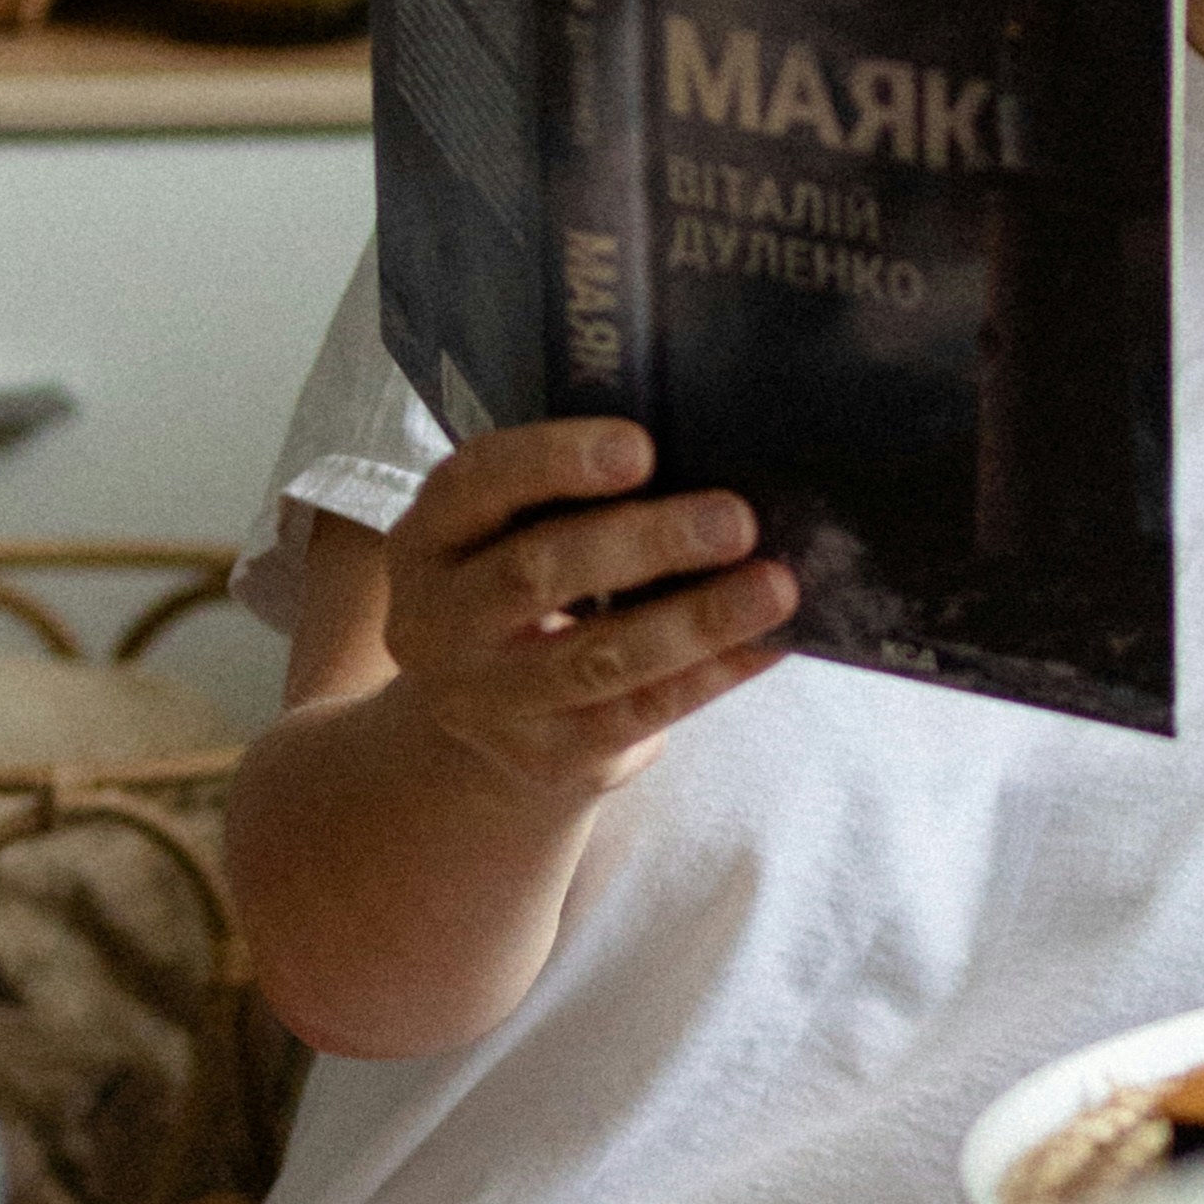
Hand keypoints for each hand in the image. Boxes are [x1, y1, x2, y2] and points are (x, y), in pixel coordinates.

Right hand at [381, 417, 798, 799]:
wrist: (482, 719)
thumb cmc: (522, 585)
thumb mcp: (510, 533)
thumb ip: (571, 497)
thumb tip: (701, 459)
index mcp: (429, 537)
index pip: (479, 482)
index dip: (555, 461)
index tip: (641, 448)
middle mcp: (439, 620)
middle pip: (537, 572)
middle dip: (645, 542)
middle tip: (735, 520)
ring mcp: (487, 698)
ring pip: (597, 657)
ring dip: (694, 620)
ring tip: (774, 587)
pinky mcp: (546, 755)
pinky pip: (639, 713)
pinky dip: (711, 675)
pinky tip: (767, 645)